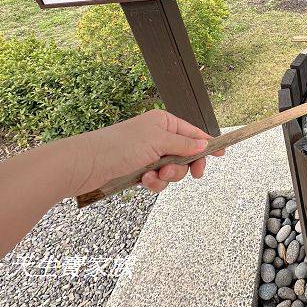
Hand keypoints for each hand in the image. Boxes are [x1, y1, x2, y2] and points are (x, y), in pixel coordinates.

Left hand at [68, 110, 223, 196]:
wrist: (84, 165)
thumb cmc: (118, 146)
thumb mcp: (157, 142)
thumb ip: (184, 145)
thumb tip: (204, 144)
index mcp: (163, 123)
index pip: (193, 133)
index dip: (207, 144)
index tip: (221, 154)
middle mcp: (156, 137)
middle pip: (185, 155)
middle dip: (183, 166)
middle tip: (191, 175)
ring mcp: (148, 155)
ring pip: (172, 170)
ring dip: (166, 177)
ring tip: (153, 177)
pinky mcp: (138, 171)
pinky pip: (157, 180)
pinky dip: (153, 183)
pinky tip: (142, 182)